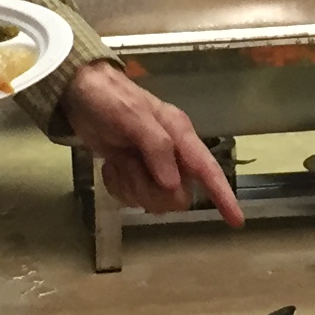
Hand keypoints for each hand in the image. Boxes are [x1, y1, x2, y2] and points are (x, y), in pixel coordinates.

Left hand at [60, 61, 244, 225]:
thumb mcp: (132, 116)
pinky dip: (118, 186)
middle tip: (130, 165)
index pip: (208, 169)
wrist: (78, 92)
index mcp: (180, 134)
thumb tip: (173, 183)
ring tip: (118, 161)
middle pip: (177, 196)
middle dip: (151, 189)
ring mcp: (152, 166)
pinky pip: (132, 198)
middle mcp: (172, 153)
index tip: (236, 221)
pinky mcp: (132, 173)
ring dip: (131, 186)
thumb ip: (156, 146)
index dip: (223, 196)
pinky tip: (111, 166)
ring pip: (154, 200)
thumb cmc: (108, 98)